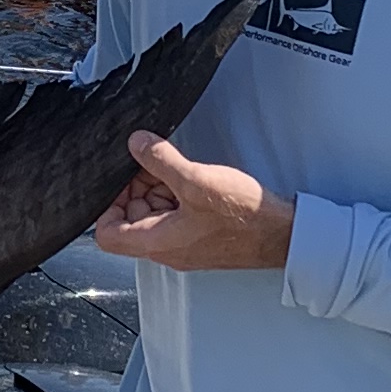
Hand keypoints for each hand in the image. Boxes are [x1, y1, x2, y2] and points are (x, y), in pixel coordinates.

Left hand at [91, 133, 293, 272]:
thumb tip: (136, 143)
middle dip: (135, 188)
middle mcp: (166, 248)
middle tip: (152, 164)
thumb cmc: (244, 218)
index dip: (106, 205)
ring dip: (157, 188)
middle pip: (129, 219)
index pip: (107, 235)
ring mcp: (183, 243)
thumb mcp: (197, 181)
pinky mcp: (199, 235)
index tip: (121, 179)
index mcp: (157, 242)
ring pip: (153, 214)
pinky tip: (192, 178)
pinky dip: (176, 194)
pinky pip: (174, 215)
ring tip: (177, 168)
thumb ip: (161, 161)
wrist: (283, 235)